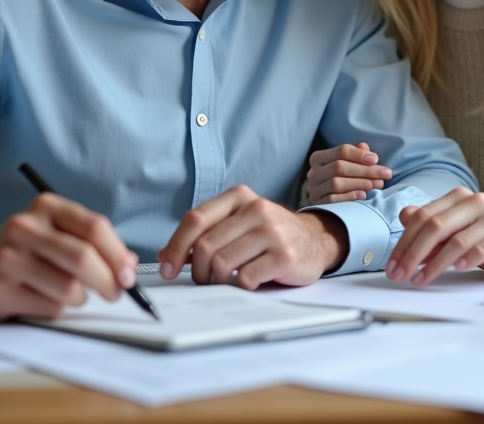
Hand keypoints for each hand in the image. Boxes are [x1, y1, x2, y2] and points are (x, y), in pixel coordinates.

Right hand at [0, 193, 136, 320]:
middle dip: (108, 282)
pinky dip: (57, 310)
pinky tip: (43, 300)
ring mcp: (8, 257)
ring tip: (70, 294)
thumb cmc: (26, 252)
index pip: (95, 228)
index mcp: (46, 207)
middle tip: (115, 293)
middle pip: (83, 258)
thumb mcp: (57, 234)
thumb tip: (129, 265)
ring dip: (79, 299)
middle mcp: (25, 227)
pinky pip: (49, 308)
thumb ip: (93, 243)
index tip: (129, 274)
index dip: (118, 254)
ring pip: (69, 288)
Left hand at [157, 185, 348, 288]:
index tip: (167, 267)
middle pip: (206, 246)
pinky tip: (249, 281)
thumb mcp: (239, 223)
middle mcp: (256, 209)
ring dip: (218, 280)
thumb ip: (206, 233)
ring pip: (222, 264)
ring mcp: (272, 232)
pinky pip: (245, 279)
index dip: (176, 247)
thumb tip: (167, 255)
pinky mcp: (284, 256)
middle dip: (198, 271)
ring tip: (227, 280)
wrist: (316, 240)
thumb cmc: (271, 234)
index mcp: (239, 197)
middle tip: (204, 279)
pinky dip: (241, 286)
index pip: (195, 219)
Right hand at [306, 142, 391, 203]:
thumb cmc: (342, 180)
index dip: (360, 154)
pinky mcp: (318, 204)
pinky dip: (350, 196)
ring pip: (337, 183)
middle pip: (339, 167)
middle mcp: (313, 172)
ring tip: (377, 184)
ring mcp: (314, 189)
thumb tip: (364, 147)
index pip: (341, 151)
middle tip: (384, 174)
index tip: (376, 159)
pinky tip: (363, 195)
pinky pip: (333, 199)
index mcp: (319, 158)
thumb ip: (356, 154)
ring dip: (360, 183)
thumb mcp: (348, 164)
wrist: (327, 210)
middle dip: (365, 170)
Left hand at [385, 187, 483, 286]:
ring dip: (435, 264)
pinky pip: (483, 247)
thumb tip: (404, 217)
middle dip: (413, 253)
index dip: (404, 242)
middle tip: (400, 275)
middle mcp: (476, 202)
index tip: (393, 266)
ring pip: (457, 240)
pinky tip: (457, 270)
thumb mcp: (459, 231)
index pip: (422, 217)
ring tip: (421, 280)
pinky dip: (467, 259)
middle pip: (435, 226)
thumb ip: (433, 225)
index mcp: (459, 198)